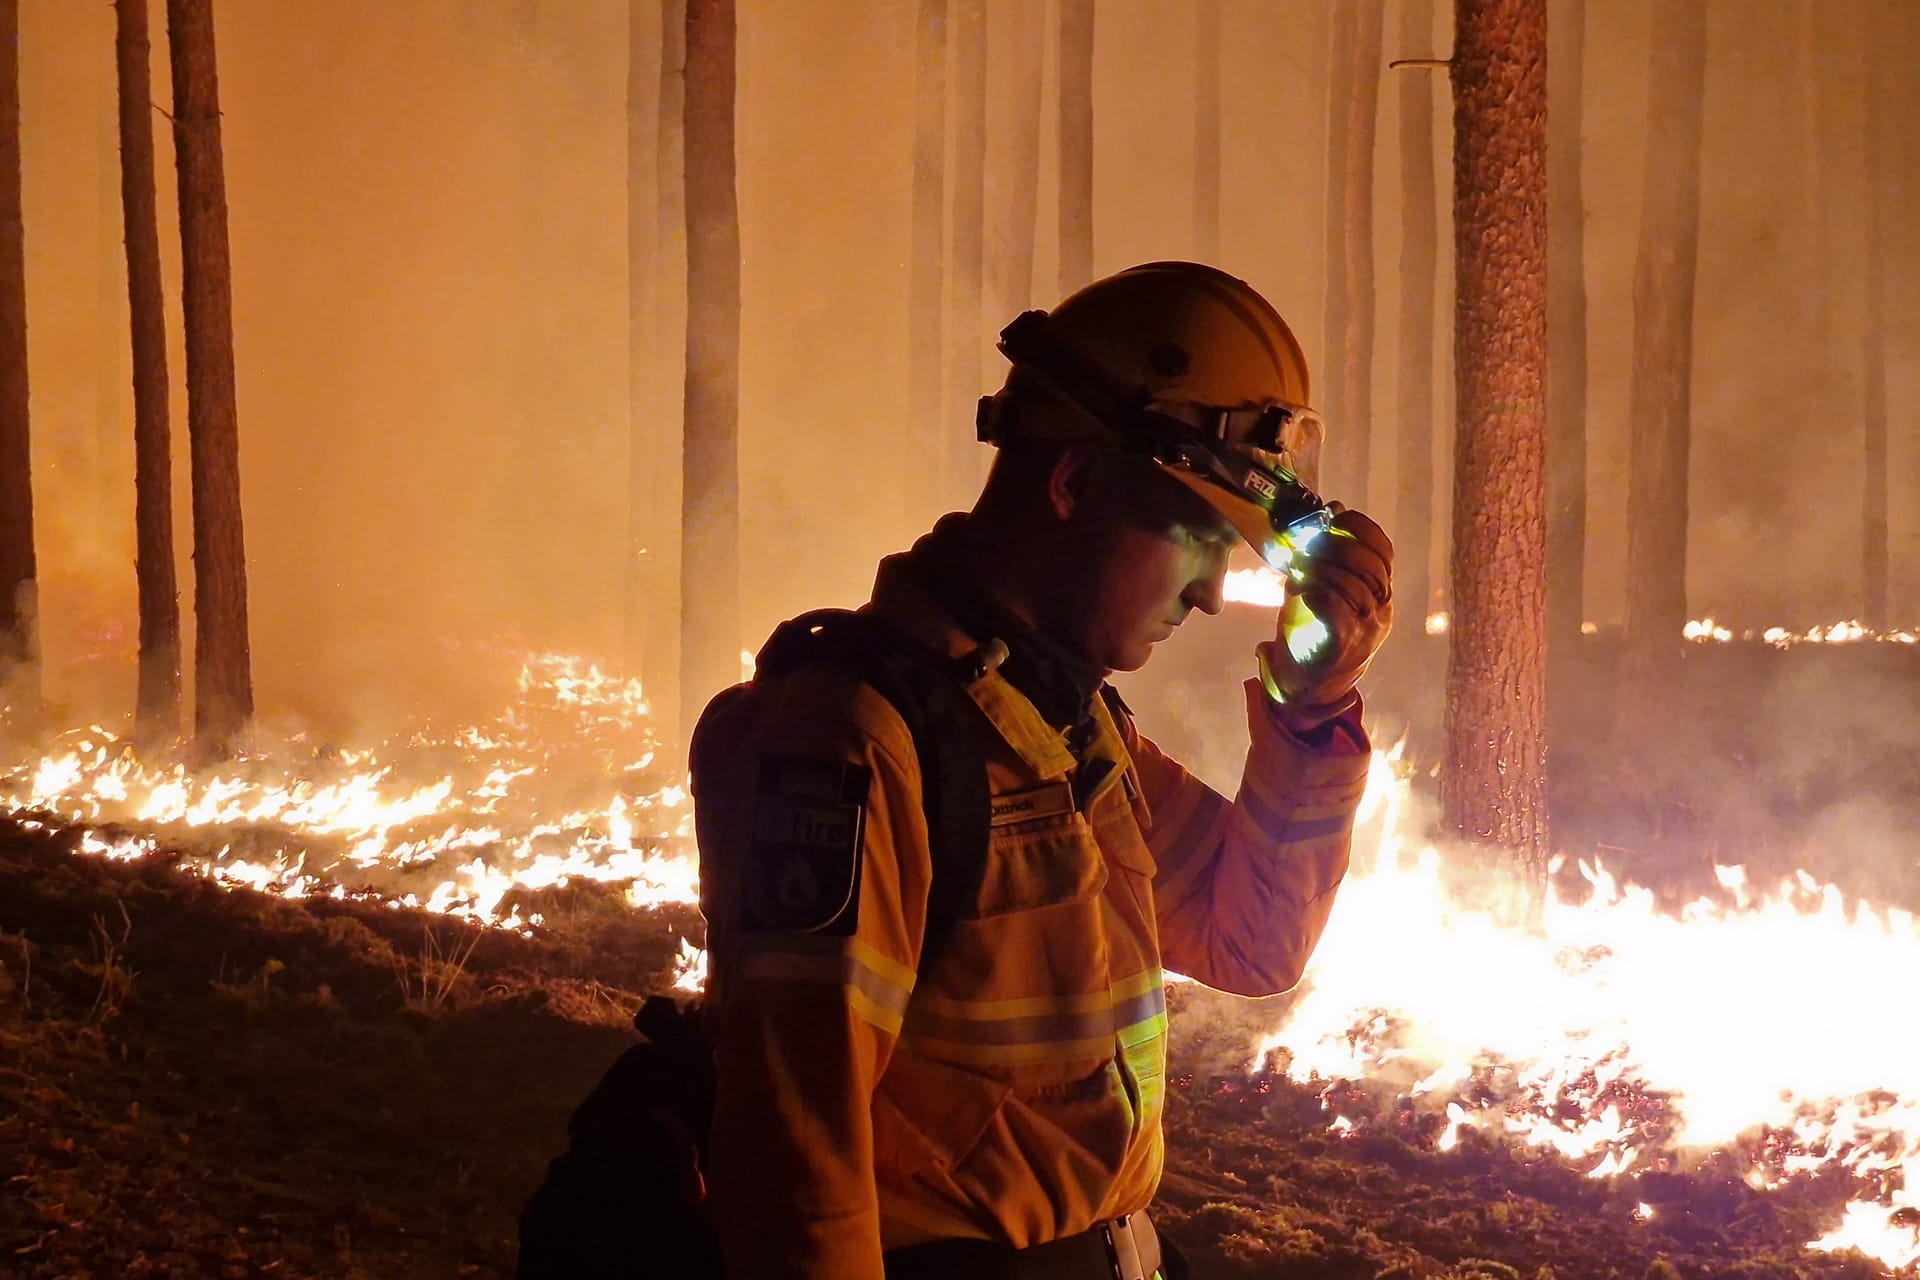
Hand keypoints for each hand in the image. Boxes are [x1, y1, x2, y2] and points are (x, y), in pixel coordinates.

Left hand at [1256, 504, 1393, 714]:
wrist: (1309, 686)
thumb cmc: (1315, 631)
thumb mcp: (1325, 587)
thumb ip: (1330, 553)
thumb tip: (1334, 509)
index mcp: (1380, 594)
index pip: (1383, 553)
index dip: (1361, 530)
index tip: (1335, 518)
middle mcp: (1380, 612)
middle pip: (1370, 568)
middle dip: (1337, 548)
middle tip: (1309, 544)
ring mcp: (1366, 632)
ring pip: (1354, 588)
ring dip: (1323, 570)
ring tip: (1299, 566)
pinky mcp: (1343, 648)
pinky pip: (1338, 616)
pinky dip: (1319, 597)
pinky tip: (1301, 590)